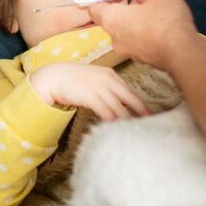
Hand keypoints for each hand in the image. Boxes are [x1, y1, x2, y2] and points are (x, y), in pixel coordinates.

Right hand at [30, 63, 150, 120]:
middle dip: (141, 111)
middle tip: (151, 122)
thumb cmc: (73, 80)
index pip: (129, 90)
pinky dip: (113, 120)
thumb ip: (106, 88)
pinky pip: (106, 111)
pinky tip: (118, 128)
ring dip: (128, 120)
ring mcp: (99, 88)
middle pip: (130, 98)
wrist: (53, 77)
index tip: (150, 113)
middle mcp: (108, 80)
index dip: (140, 103)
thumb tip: (117, 102)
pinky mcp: (90, 97)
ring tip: (136, 130)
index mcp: (110, 75)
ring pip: (119, 107)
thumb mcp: (94, 79)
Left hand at [89, 0, 199, 70]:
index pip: (96, 8)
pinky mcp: (151, 52)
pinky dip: (161, 15)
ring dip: (156, 0)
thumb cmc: (163, 23)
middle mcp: (119, 36)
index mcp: (111, 20)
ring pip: (143, 17)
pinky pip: (152, 28)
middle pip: (127, 8)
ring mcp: (135, 46)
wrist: (182, 52)